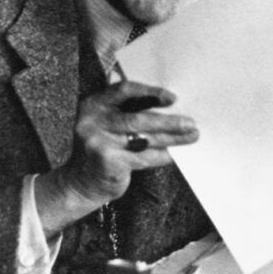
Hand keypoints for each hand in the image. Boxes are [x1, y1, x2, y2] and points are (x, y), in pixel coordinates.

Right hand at [36, 81, 197, 234]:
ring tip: (191, 136)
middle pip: (138, 118)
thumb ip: (126, 109)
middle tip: (191, 123)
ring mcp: (99, 142)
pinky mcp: (108, 162)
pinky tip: (174, 154)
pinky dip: (161, 156)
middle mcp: (92, 121)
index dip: (150, 92)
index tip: (172, 98)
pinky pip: (143, 157)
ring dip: (172, 138)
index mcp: (93, 104)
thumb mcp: (105, 122)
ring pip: (144, 138)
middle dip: (169, 121)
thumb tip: (168, 102)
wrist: (81, 183)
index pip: (124, 90)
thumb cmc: (102, 148)